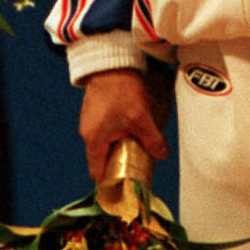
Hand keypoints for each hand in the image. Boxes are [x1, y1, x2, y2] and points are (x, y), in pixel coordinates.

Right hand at [80, 67, 170, 181]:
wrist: (110, 64)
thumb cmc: (122, 92)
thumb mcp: (141, 118)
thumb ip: (152, 140)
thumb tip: (162, 155)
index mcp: (94, 140)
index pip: (97, 173)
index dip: (111, 182)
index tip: (125, 186)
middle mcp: (87, 133)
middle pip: (101, 160)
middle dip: (118, 165)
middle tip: (137, 166)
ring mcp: (88, 122)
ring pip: (103, 145)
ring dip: (117, 148)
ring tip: (136, 147)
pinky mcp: (92, 113)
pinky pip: (103, 133)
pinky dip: (114, 136)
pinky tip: (128, 130)